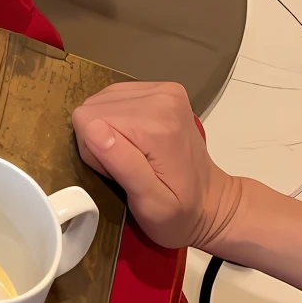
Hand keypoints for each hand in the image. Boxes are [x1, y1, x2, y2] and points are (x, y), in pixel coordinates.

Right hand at [71, 81, 243, 251]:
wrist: (212, 202)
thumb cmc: (181, 213)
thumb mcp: (152, 206)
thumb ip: (124, 166)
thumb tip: (94, 130)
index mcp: (158, 126)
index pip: (88, 122)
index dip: (94, 152)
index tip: (117, 173)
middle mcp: (161, 99)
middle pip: (93, 107)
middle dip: (98, 140)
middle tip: (124, 166)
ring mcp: (163, 90)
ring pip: (101, 100)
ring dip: (106, 128)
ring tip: (129, 154)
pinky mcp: (161, 89)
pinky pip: (115, 96)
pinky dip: (116, 118)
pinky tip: (133, 139)